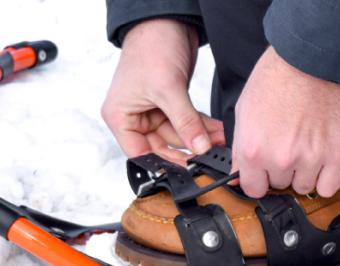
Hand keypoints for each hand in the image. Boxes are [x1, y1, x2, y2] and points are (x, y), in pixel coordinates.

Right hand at [101, 19, 224, 163]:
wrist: (165, 22)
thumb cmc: (150, 48)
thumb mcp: (168, 89)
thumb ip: (185, 121)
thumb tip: (200, 148)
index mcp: (120, 117)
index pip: (141, 153)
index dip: (165, 164)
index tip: (189, 169)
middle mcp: (134, 116)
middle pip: (163, 146)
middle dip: (189, 149)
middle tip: (212, 155)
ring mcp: (153, 110)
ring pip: (179, 134)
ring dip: (199, 137)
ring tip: (219, 140)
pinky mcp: (170, 102)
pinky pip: (187, 121)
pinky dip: (201, 126)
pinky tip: (216, 130)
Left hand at [232, 46, 339, 197]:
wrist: (311, 60)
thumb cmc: (278, 77)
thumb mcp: (244, 111)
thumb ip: (240, 148)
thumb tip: (238, 174)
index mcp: (253, 150)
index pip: (252, 189)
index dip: (258, 179)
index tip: (264, 173)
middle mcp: (280, 159)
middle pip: (279, 185)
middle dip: (281, 169)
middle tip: (288, 145)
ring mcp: (310, 159)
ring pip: (304, 187)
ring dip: (304, 173)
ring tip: (306, 147)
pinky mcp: (336, 155)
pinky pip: (329, 188)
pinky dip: (325, 179)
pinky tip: (322, 161)